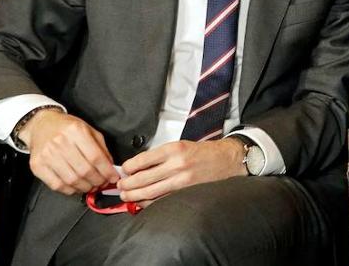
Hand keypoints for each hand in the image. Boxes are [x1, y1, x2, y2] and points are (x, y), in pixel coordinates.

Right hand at [21, 110, 118, 194]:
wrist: (41, 125)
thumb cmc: (67, 128)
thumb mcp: (89, 130)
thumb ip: (101, 148)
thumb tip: (110, 168)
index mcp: (76, 131)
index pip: (95, 157)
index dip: (106, 171)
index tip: (113, 177)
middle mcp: (60, 143)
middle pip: (84, 170)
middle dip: (97, 181)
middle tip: (102, 183)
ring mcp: (47, 155)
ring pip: (71, 180)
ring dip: (85, 187)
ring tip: (91, 186)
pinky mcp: (37, 166)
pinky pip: (56, 185)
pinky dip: (70, 190)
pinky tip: (76, 187)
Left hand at [118, 138, 245, 204]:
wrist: (228, 160)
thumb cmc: (204, 152)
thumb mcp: (181, 145)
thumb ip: (160, 155)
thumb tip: (137, 167)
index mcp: (173, 149)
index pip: (142, 160)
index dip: (128, 168)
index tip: (123, 171)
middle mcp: (177, 164)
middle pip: (142, 179)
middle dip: (127, 184)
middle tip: (120, 186)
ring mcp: (182, 180)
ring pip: (150, 192)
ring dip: (134, 195)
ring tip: (126, 195)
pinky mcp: (186, 192)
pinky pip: (162, 200)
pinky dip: (149, 203)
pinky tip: (142, 202)